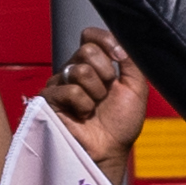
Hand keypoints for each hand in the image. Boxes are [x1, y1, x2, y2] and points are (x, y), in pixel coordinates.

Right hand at [47, 29, 150, 178]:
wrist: (110, 149)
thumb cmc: (121, 123)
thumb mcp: (136, 88)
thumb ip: (132, 61)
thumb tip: (121, 42)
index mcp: (95, 64)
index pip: (91, 35)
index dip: (106, 41)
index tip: (120, 58)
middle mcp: (75, 70)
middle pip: (87, 50)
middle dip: (106, 73)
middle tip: (106, 93)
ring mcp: (60, 83)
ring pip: (80, 70)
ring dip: (96, 93)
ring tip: (94, 107)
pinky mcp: (49, 98)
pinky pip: (70, 90)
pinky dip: (83, 105)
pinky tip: (83, 115)